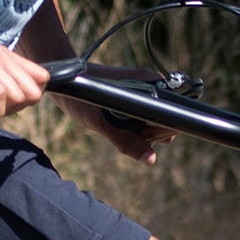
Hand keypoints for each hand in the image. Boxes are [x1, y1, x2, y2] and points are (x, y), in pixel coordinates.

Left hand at [66, 63, 181, 165]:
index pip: (175, 113)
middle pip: (168, 121)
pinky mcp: (137, 100)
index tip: (141, 132)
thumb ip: (127, 141)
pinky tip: (117, 124)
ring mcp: (145, 93)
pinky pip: (145, 121)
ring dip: (142, 132)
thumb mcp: (102, 122)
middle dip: (150, 133)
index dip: (161, 129)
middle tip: (122, 128)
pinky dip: (135, 128)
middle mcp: (153, 86)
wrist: (64, 79)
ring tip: (117, 125)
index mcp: (152, 84)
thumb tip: (151, 159)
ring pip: (157, 123)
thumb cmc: (80, 95)